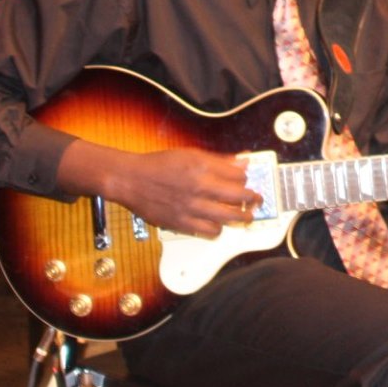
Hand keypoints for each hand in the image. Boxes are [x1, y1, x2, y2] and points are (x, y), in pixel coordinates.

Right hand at [110, 147, 253, 238]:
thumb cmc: (160, 164)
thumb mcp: (191, 154)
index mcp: (202, 167)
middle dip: (253, 200)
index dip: (246, 178)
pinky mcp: (181, 224)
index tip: (246, 180)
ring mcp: (191, 208)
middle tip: (256, 201)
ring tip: (242, 216)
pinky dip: (218, 229)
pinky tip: (218, 224)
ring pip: (228, 218)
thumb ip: (219, 160)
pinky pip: (210, 232)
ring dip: (239, 218)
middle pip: (239, 199)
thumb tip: (244, 161)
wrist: (131, 180)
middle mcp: (199, 188)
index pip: (239, 176)